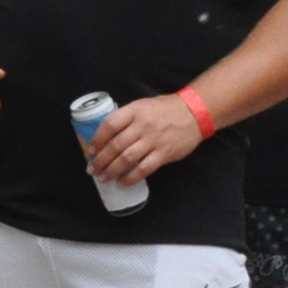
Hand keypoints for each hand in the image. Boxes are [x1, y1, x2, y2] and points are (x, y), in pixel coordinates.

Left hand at [84, 94, 203, 186]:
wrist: (195, 112)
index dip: (98, 139)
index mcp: (135, 111)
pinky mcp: (164, 154)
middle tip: (92, 169)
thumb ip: (126, 118)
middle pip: (116, 145)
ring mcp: (153, 140)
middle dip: (101, 160)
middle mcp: (143, 125)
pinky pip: (144, 169)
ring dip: (112, 170)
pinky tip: (122, 182)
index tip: (91, 149)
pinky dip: (130, 177)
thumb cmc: (165, 109)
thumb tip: (106, 136)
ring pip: (127, 158)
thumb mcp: (143, 105)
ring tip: (103, 177)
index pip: (110, 125)